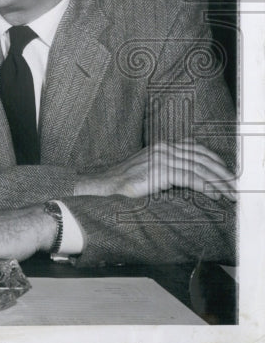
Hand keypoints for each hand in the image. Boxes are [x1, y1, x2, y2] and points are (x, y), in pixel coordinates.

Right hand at [74, 141, 235, 201]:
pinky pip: (189, 177)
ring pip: (199, 167)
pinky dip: (205, 186)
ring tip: (231, 193)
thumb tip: (195, 184)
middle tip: (237, 187)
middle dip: (223, 173)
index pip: (197, 150)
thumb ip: (170, 173)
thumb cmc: (125, 184)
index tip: (229, 176)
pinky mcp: (158, 170)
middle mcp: (163, 148)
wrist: (103, 186)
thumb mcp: (151, 174)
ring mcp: (160, 157)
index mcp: (162, 147)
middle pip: (202, 158)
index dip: (216, 162)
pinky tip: (214, 195)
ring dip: (219, 181)